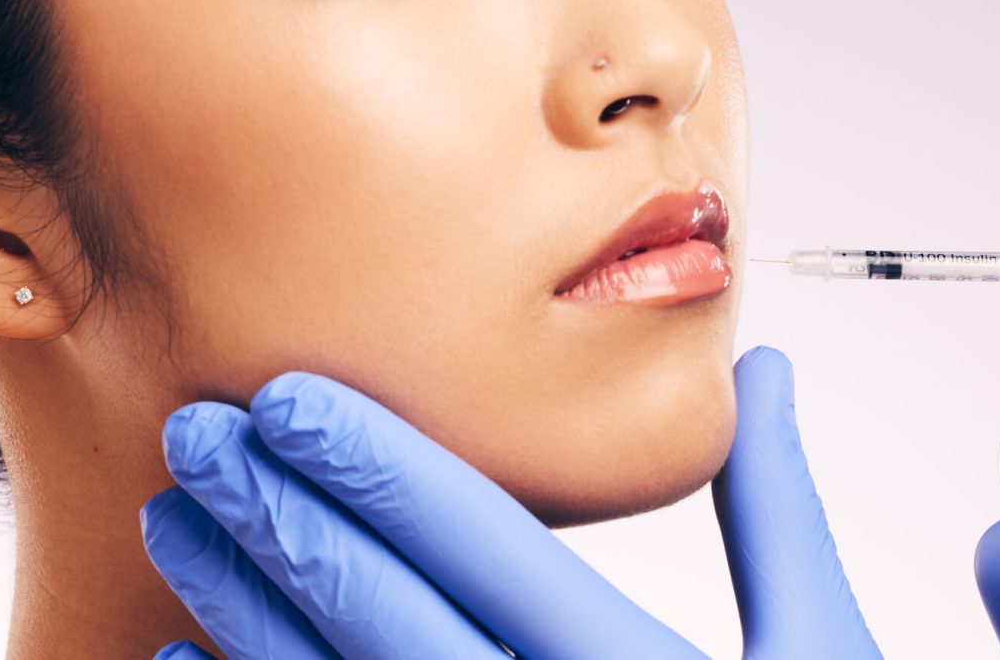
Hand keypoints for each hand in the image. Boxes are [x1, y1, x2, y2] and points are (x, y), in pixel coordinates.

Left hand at [139, 346, 880, 658]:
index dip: (381, 466)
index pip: (489, 551)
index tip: (288, 394)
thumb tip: (766, 368)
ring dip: (244, 605)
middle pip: (387, 617)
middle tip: (196, 432)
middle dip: (282, 517)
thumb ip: (778, 512)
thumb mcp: (823, 648)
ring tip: (176, 520)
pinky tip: (180, 659)